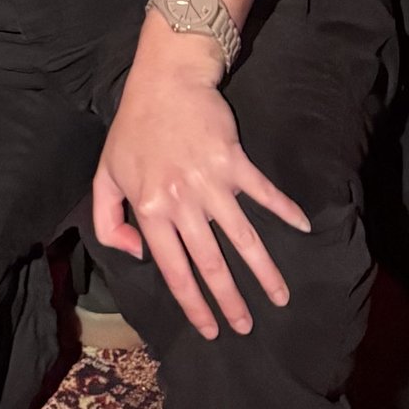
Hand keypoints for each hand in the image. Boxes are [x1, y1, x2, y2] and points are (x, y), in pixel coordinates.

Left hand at [91, 43, 307, 340]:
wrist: (164, 80)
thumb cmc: (134, 129)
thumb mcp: (105, 175)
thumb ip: (109, 221)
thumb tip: (137, 255)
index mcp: (151, 209)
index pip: (174, 271)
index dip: (194, 305)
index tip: (210, 329)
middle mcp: (183, 202)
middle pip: (212, 264)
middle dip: (231, 302)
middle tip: (246, 327)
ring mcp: (212, 181)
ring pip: (243, 238)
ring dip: (264, 272)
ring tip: (280, 298)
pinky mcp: (235, 160)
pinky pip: (263, 192)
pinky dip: (285, 210)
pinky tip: (303, 228)